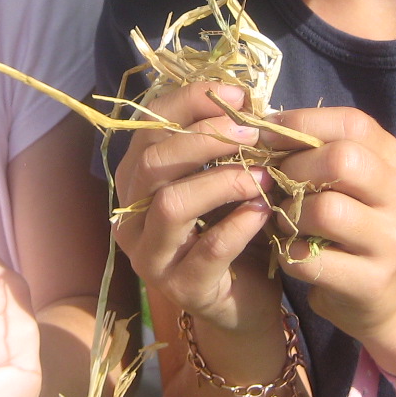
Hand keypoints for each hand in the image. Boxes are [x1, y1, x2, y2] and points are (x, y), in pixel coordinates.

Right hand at [112, 81, 281, 334]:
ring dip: (221, 181)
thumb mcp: (223, 178)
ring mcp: (151, 257)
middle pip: (152, 163)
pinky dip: (239, 224)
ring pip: (171, 206)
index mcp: (136, 181)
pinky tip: (264, 211)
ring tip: (263, 175)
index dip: (189, 102)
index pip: (147, 127)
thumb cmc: (233, 229)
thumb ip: (222, 143)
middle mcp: (131, 217)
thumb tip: (244, 98)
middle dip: (204, 139)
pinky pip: (208, 249)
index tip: (238, 95)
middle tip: (252, 133)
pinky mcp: (182, 288)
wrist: (245, 301)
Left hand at [261, 106, 395, 348]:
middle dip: (295, 168)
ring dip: (289, 216)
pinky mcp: (371, 281)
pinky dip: (288, 254)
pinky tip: (292, 253)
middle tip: (278, 184)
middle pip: (342, 161)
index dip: (301, 123)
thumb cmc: (354, 224)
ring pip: (325, 211)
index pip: (351, 124)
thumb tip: (260, 127)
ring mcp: (391, 241)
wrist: (391, 294)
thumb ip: (317, 152)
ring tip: (286, 222)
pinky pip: (310, 259)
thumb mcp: (348, 182)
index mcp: (392, 160)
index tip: (266, 134)